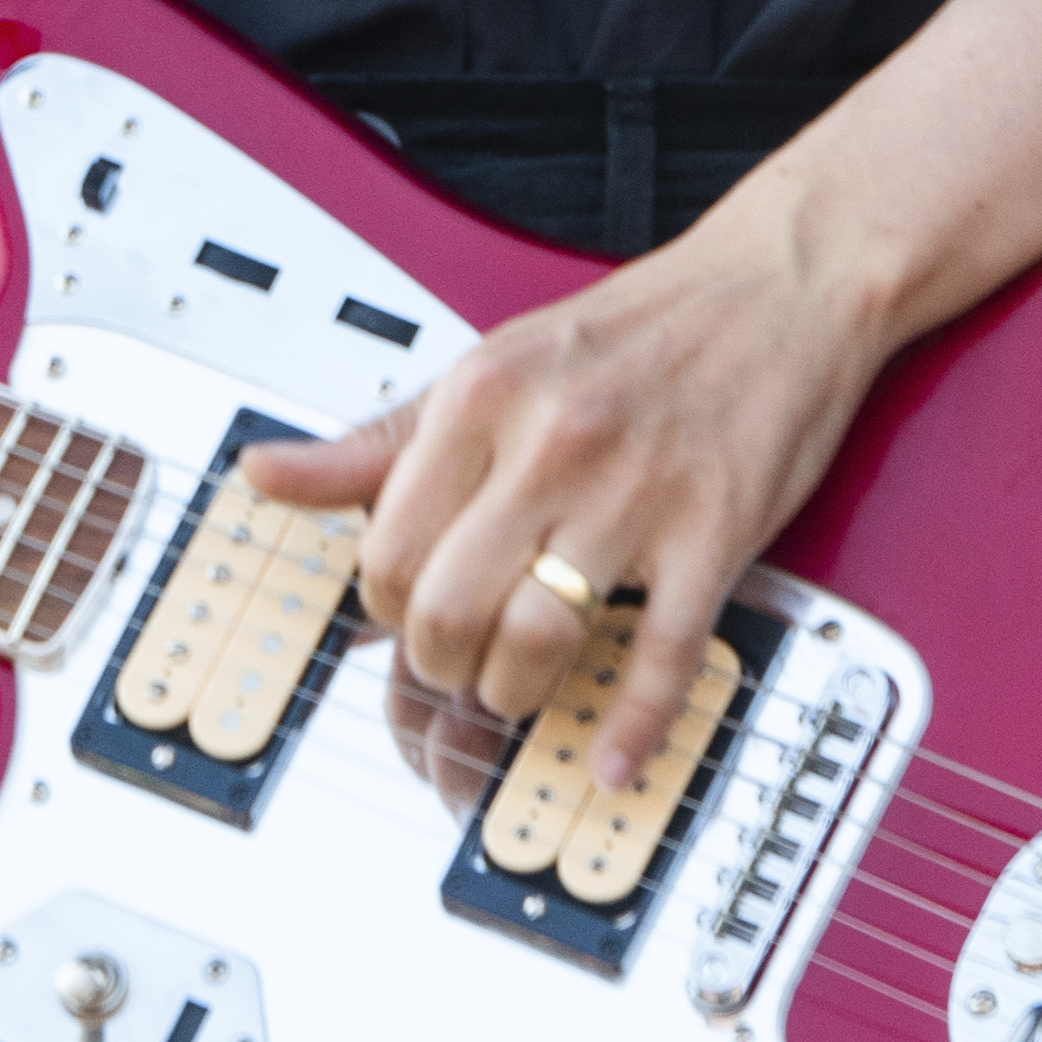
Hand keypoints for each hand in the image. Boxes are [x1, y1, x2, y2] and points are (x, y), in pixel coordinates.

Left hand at [239, 181, 900, 785]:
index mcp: (482, 396)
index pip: (388, 547)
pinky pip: (663, 654)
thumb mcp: (487, 364)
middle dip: (442, 664)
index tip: (408, 614)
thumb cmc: (629, 333)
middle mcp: (551, 440)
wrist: (774, 285)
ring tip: (517, 690)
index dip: (388, 607)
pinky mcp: (716, 532)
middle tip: (456, 667)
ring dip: (516, 694)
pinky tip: (612, 756)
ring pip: (540, 638)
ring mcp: (637, 491)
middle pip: (452, 606)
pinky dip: (633, 725)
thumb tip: (266, 474)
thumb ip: (377, 440)